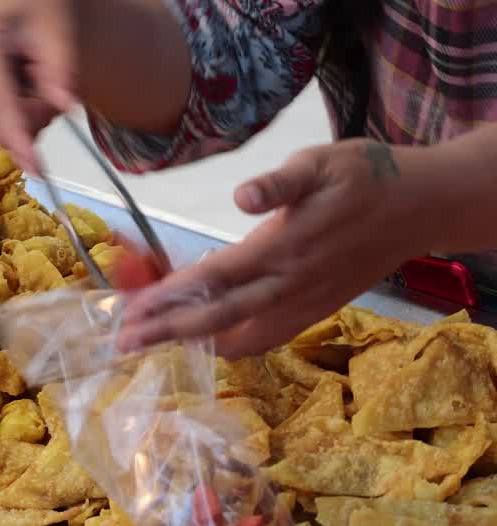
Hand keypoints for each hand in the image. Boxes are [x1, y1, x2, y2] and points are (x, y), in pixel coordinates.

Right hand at [0, 0, 76, 172]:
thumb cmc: (36, 5)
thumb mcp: (56, 31)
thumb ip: (60, 69)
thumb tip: (64, 106)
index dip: (17, 137)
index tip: (35, 168)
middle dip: (31, 117)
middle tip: (55, 90)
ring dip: (25, 111)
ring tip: (38, 76)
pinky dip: (16, 108)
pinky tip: (24, 83)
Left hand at [118, 139, 443, 358]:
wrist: (419, 205)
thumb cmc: (363, 175)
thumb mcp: (320, 162)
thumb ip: (280, 182)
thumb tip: (244, 195)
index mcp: (282, 248)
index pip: (212, 280)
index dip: (169, 296)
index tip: (132, 308)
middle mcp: (289, 285)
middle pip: (217, 320)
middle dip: (166, 331)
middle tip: (124, 341)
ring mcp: (303, 304)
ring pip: (241, 338)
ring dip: (194, 343)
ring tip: (155, 344)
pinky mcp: (315, 312)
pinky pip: (265, 339)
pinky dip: (230, 345)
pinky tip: (205, 341)